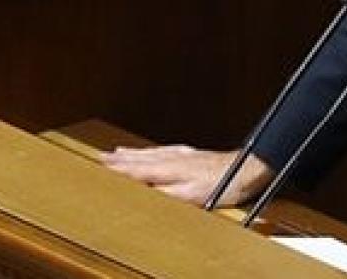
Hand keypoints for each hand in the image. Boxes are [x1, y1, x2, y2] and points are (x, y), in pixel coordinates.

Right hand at [99, 145, 271, 207]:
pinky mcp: (192, 155)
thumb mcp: (192, 196)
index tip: (100, 166)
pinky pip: (163, 150)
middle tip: (100, 158)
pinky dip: (150, 151)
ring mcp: (183, 154)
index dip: (118, 169)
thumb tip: (144, 192)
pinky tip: (150, 152)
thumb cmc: (222, 185)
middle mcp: (174, 158)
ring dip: (132, 154)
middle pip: (140, 158)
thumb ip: (165, 193)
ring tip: (116, 153)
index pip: (136, 169)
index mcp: (169, 168)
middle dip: (119, 159)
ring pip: (150, 153)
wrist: (246, 169)